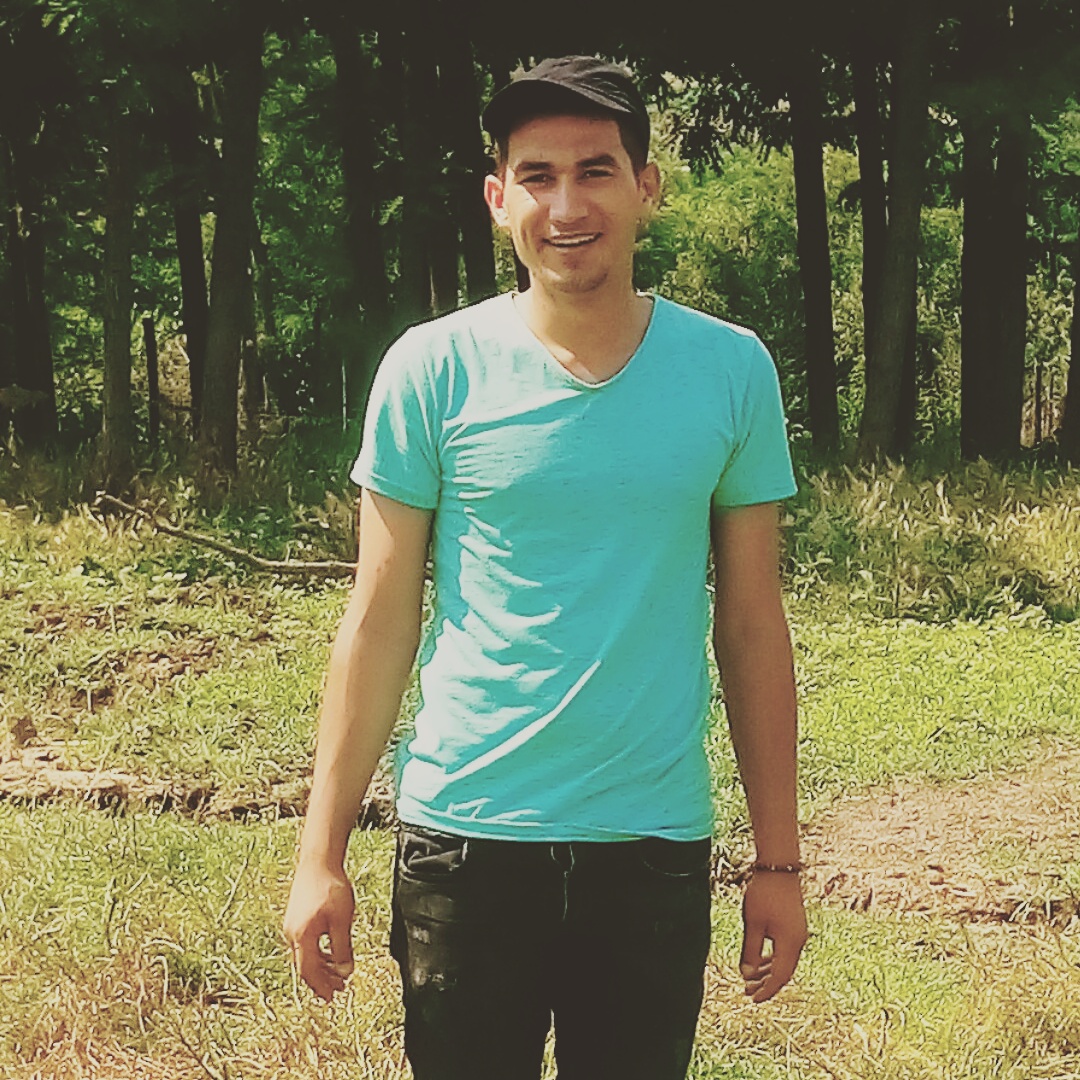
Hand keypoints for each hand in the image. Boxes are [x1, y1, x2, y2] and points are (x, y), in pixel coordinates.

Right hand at [283, 860, 355, 1000]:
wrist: (318, 860)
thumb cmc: (331, 888)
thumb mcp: (341, 920)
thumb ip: (342, 948)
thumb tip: (345, 972)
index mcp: (301, 937)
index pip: (309, 971)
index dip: (321, 986)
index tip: (333, 997)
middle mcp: (292, 934)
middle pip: (305, 966)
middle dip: (321, 980)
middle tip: (337, 991)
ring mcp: (291, 925)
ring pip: (304, 955)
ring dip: (320, 967)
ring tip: (337, 975)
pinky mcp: (295, 917)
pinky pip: (304, 944)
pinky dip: (317, 953)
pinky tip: (329, 953)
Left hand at [739, 871, 806, 1002]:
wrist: (779, 869)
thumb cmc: (764, 895)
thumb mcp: (753, 924)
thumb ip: (751, 951)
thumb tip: (747, 975)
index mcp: (790, 944)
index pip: (780, 977)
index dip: (766, 990)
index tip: (752, 998)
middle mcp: (798, 941)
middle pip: (784, 972)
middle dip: (766, 984)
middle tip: (747, 991)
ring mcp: (798, 933)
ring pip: (784, 961)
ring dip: (768, 972)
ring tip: (750, 979)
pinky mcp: (794, 926)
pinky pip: (785, 950)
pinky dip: (772, 959)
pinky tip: (760, 962)